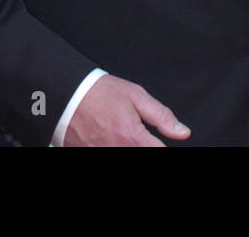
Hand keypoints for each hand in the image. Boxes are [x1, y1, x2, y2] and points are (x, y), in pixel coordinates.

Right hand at [63, 75, 190, 145]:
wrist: (66, 94)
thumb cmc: (99, 93)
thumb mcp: (136, 96)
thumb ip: (162, 117)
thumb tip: (183, 132)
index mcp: (131, 137)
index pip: (158, 153)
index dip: (160, 146)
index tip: (156, 141)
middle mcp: (115, 151)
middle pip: (141, 155)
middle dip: (142, 146)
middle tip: (133, 134)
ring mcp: (100, 155)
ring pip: (124, 156)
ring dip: (127, 146)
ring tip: (121, 135)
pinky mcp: (86, 156)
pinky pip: (107, 156)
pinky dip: (112, 148)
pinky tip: (111, 139)